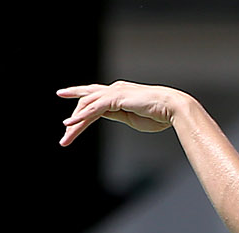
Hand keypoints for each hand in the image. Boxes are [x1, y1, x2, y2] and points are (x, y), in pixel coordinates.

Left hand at [57, 82, 182, 145]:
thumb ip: (116, 115)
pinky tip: (70, 125)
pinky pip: (93, 109)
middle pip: (86, 101)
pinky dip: (81, 117)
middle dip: (74, 117)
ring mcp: (114, 92)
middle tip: (64, 134)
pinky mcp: (115, 98)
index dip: (79, 102)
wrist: (174, 108)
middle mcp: (114, 89)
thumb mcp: (131, 118)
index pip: (94, 98)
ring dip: (75, 123)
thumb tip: (104, 115)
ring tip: (65, 137)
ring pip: (87, 106)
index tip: (68, 116)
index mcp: (119, 93)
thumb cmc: (159, 115)